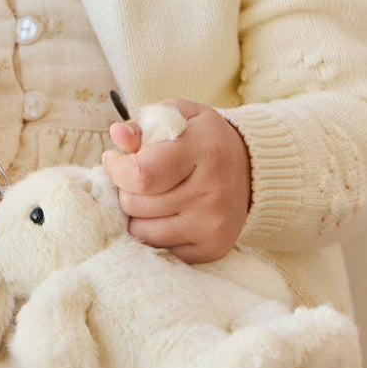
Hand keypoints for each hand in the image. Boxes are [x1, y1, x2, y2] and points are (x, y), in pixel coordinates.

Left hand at [101, 99, 251, 263]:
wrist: (252, 171)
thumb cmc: (203, 140)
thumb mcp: (179, 118)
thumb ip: (145, 124)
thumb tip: (117, 135)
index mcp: (206, 150)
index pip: (141, 174)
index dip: (117, 170)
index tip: (114, 160)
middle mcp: (213, 191)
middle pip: (135, 204)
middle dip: (125, 190)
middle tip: (136, 179)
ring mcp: (213, 225)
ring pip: (141, 232)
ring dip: (135, 215)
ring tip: (150, 197)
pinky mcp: (212, 249)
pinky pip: (158, 250)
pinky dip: (152, 234)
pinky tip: (165, 215)